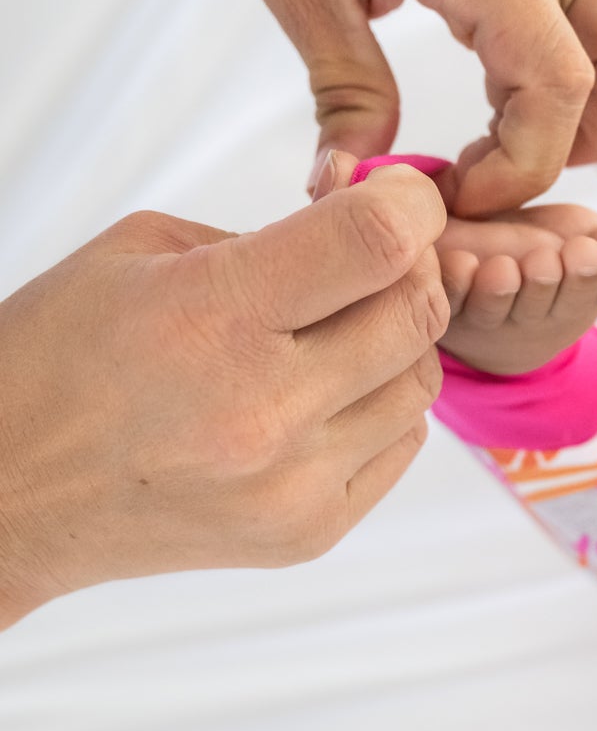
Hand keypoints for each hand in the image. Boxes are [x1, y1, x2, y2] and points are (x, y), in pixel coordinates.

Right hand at [0, 162, 446, 625]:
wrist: (3, 496)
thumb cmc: (55, 362)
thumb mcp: (138, 253)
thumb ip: (268, 235)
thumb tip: (369, 222)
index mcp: (214, 318)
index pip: (375, 245)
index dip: (409, 206)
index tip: (401, 198)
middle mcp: (266, 409)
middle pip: (417, 314)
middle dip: (410, 269)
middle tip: (374, 260)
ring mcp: (294, 482)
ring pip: (420, 383)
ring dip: (397, 343)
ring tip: (334, 332)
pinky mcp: (310, 532)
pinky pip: (401, 444)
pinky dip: (383, 406)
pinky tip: (327, 393)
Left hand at [171, 0, 596, 213]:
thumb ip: (341, 87)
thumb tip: (352, 184)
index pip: (557, 84)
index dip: (523, 164)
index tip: (456, 194)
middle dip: (558, 151)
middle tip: (477, 181)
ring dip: (584, 109)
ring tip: (504, 142)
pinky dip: (587, 53)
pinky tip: (518, 79)